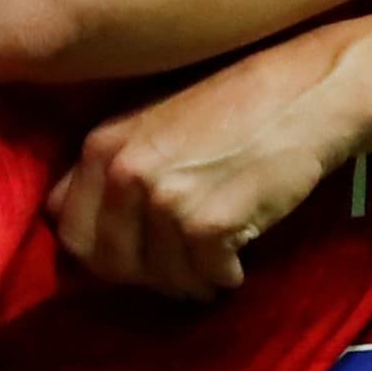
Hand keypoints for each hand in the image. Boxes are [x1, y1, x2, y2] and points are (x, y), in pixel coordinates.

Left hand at [46, 23, 371, 296]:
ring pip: (161, 278)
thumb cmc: (236, 105)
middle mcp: (122, 172)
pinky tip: (238, 255)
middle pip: (107, 263)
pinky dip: (225, 276)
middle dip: (142, 276)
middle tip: (177, 268)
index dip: (97, 249)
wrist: (305, 91)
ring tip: (214, 259)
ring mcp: (163, 198)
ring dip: (190, 279)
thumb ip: (115, 168)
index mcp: (100, 144)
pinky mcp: (209, 223)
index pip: (66, 227)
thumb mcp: (153, 123)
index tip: (131, 253)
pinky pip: (208, 278)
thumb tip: (95, 235)